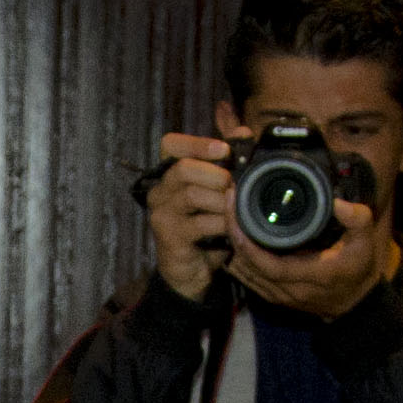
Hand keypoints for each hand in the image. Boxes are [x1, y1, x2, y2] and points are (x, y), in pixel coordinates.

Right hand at [139, 131, 238, 301]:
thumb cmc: (207, 227)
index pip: (170, 144)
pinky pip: (198, 224)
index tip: (224, 150)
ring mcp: (161, 214)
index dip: (197, 143)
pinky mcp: (169, 237)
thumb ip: (228, 161)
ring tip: (235, 209)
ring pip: (191, 195)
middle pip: (182, 168)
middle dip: (215, 174)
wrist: (193, 271)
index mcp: (169, 173)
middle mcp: (159, 190)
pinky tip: (230, 228)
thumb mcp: (218, 191)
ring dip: (220, 201)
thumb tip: (244, 132)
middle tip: (233, 185)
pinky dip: (221, 223)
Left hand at [226, 180, 396, 318]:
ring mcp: (281, 296)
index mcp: (312, 275)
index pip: (269, 265)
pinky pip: (248, 279)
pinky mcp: (275, 297)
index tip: (238, 215)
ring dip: (234, 247)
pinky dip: (238, 259)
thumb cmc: (359, 270)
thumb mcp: (366, 243)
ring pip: (245, 274)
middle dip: (234, 236)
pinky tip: (234, 238)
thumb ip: (358, 220)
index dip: (248, 244)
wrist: (356, 305)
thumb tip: (338, 203)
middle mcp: (292, 290)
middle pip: (250, 267)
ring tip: (230, 214)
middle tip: (229, 204)